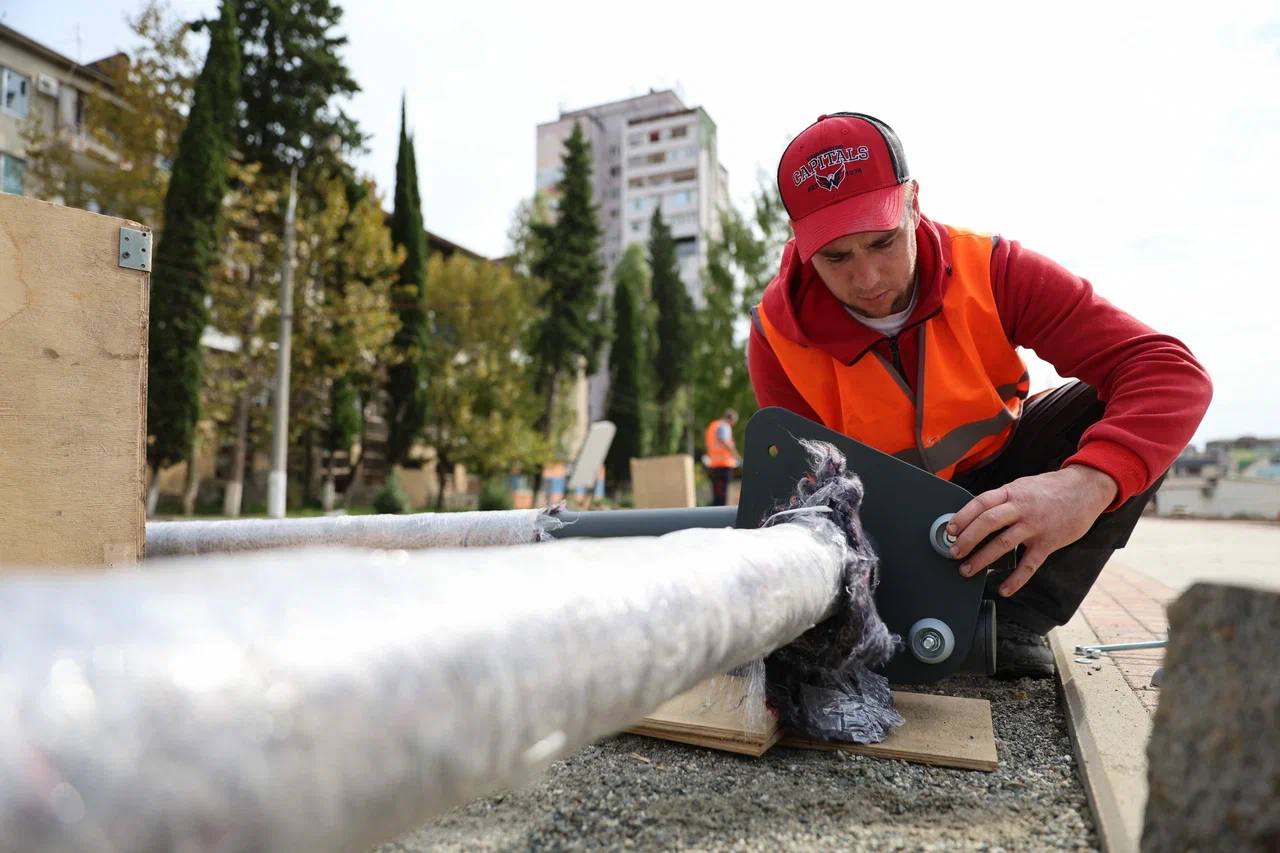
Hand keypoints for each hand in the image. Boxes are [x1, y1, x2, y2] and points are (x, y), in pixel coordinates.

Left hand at [947, 465, 1117, 597]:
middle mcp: (1022, 508)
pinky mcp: (1048, 543)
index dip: (963, 516)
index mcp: (1012, 492)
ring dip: (982, 559)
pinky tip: (1004, 589)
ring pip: (1003, 543)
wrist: (1086, 489)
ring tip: (968, 570)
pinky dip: (1015, 579)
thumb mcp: (1022, 486)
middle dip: (967, 539)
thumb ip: (1003, 500)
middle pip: (988, 522)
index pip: (981, 503)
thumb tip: (977, 515)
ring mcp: (1035, 526)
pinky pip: (1029, 564)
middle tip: (953, 552)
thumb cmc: (1051, 489)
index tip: (950, 530)